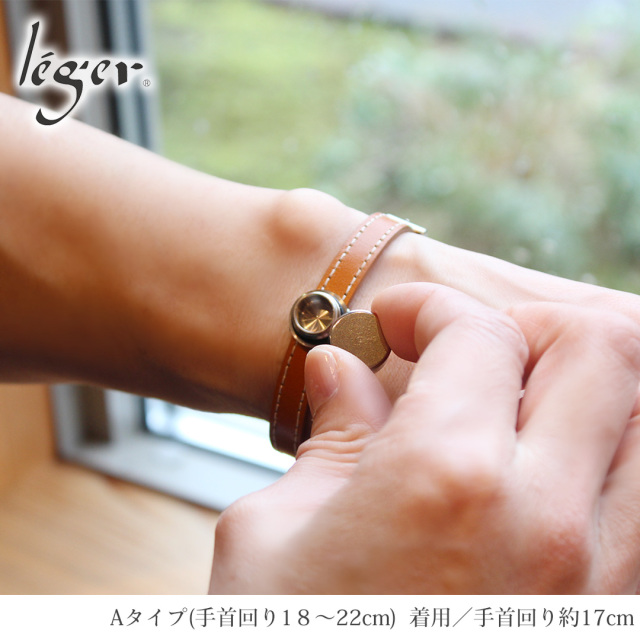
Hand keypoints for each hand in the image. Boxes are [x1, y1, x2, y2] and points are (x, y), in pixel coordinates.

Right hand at [210, 283, 639, 593]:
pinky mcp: (615, 612)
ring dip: (587, 385)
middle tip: (468, 353)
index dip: (429, 306)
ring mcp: (604, 578)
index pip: (480, 330)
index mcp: (443, 479)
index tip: (396, 322)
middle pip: (599, 344)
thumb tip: (338, 367)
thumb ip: (329, 435)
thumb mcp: (275, 536)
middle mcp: (545, 518)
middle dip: (526, 327)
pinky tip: (547, 468)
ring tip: (516, 402)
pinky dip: (612, 453)